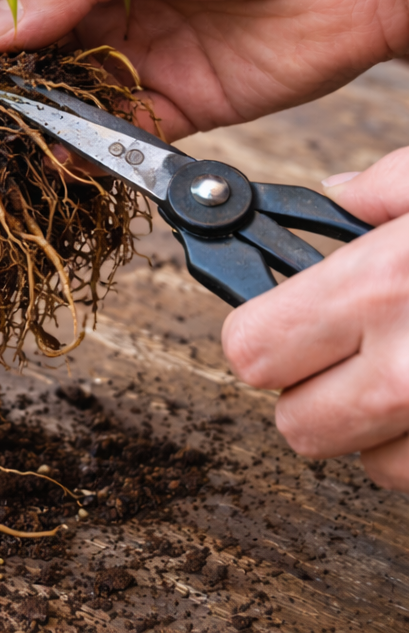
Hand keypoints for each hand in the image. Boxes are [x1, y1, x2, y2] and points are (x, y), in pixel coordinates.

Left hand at [221, 147, 408, 489]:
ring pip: (366, 461)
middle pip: (295, 424)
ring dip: (374, 426)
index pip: (250, 349)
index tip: (280, 320)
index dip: (257, 334)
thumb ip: (392, 182)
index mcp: (379, 289)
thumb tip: (342, 191)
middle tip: (344, 353)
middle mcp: (407, 371)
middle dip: (309, 390)